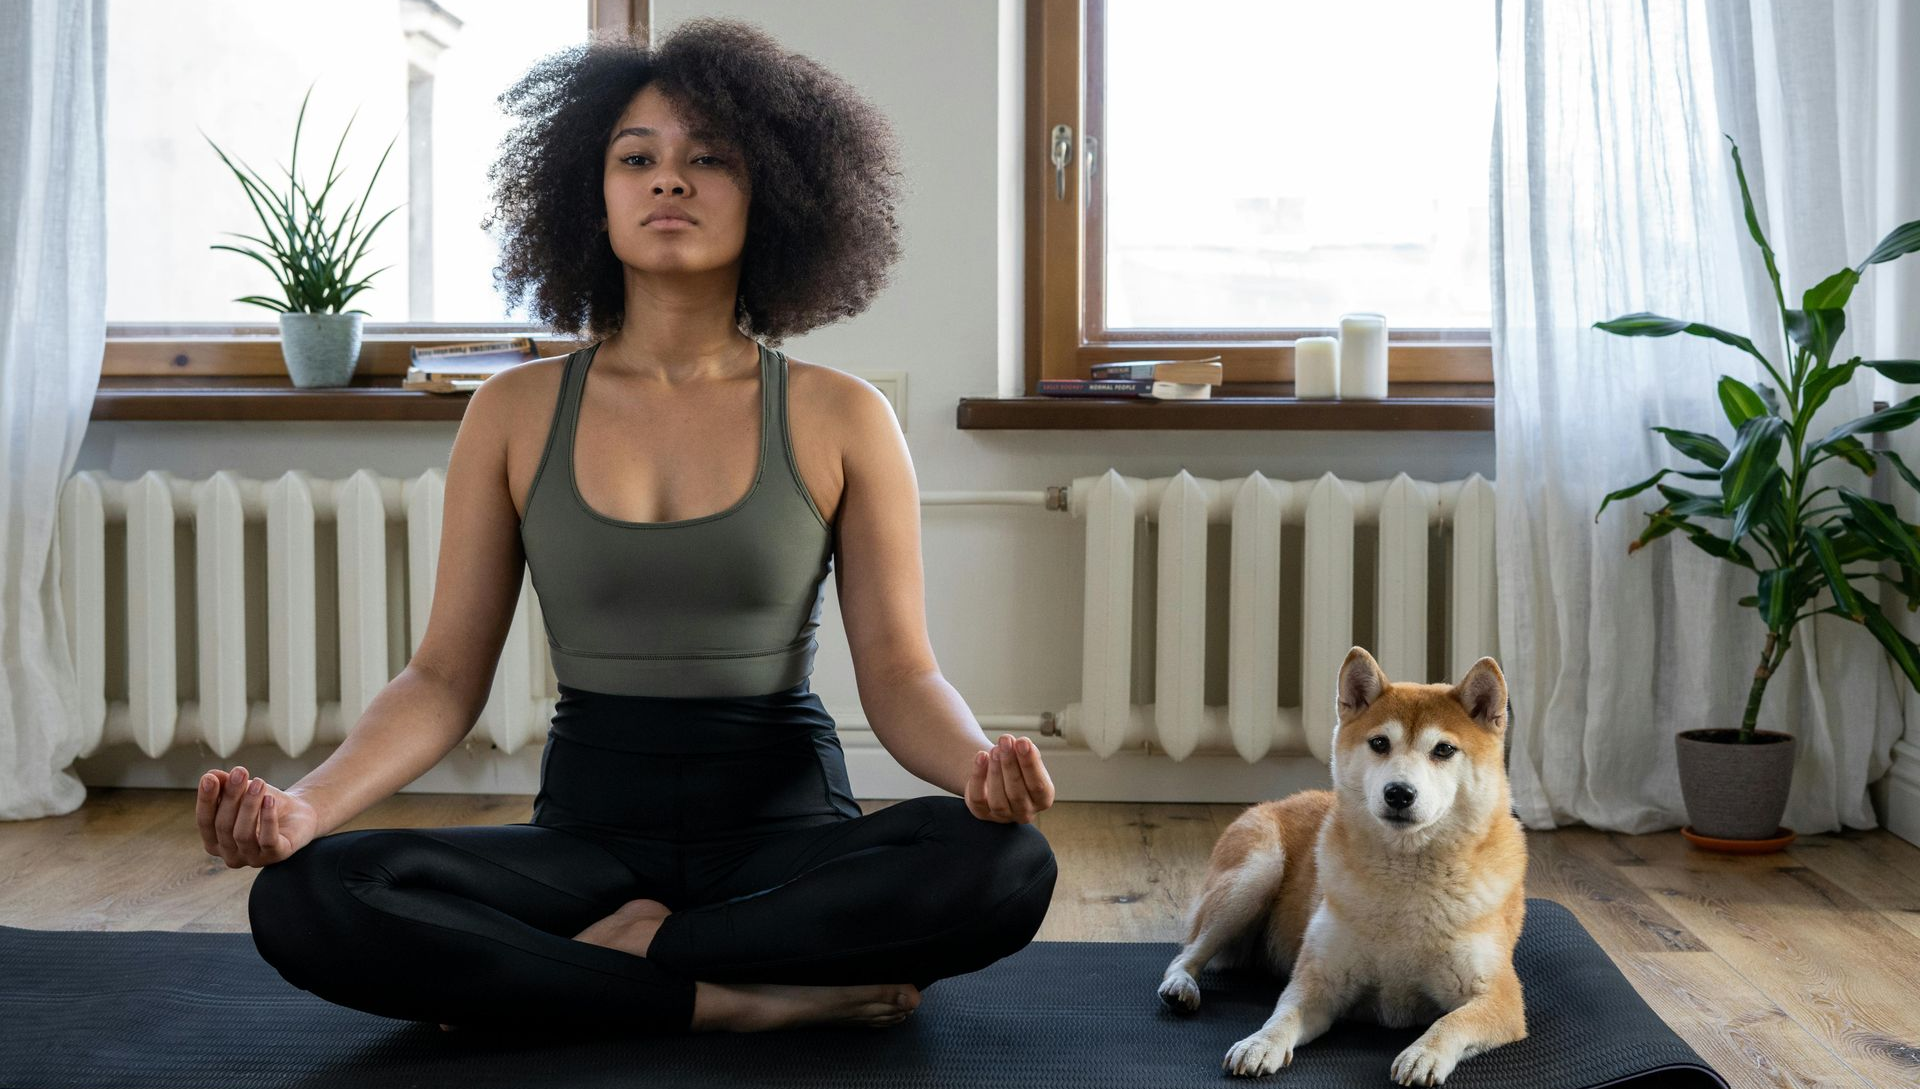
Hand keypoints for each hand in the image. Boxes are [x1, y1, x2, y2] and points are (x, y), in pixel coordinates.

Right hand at [195, 765, 317, 867]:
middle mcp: (230, 855)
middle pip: (224, 826)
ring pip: (243, 834)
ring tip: (259, 783)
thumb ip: (224, 785)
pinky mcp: (275, 856)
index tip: (210, 779)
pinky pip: (268, 840)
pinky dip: (268, 818)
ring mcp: (252, 859)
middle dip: (231, 797)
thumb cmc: (262, 804)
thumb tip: (210, 775)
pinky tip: (270, 800)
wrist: (296, 814)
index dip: (205, 800)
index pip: (204, 821)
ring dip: (250, 805)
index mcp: (214, 842)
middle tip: (240, 772)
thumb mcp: (242, 791)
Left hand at [963, 734, 1054, 823]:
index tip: (1023, 742)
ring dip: (995, 772)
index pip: (1038, 785)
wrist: (998, 775)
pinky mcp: (982, 813)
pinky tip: (981, 757)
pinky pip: (978, 799)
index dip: (1030, 763)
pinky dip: (978, 777)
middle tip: (1005, 741)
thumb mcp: (1027, 759)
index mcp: (1042, 799)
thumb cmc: (1018, 767)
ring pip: (997, 800)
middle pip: (1017, 793)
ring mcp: (1003, 816)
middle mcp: (1025, 812)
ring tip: (995, 749)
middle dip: (1010, 764)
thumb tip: (1021, 743)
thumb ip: (1027, 752)